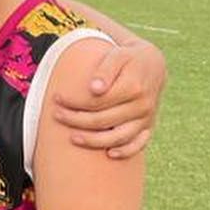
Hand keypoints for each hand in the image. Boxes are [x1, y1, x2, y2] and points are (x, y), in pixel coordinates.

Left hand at [53, 39, 165, 158]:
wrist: (153, 64)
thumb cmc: (128, 58)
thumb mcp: (117, 55)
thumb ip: (105, 70)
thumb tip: (94, 89)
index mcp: (133, 87)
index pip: (98, 101)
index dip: (75, 102)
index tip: (57, 98)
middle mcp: (142, 105)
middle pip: (104, 120)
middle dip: (76, 120)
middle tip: (57, 115)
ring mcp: (146, 118)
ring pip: (119, 137)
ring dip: (94, 140)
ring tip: (72, 138)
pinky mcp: (148, 126)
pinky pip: (139, 144)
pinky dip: (126, 151)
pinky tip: (109, 154)